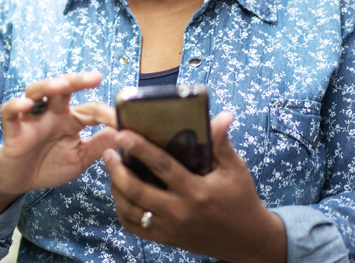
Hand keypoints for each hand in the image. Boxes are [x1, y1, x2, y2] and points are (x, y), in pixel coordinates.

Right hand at [0, 72, 119, 195]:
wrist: (20, 181)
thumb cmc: (49, 165)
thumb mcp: (81, 159)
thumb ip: (100, 145)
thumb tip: (127, 134)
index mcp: (71, 120)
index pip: (92, 109)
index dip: (109, 115)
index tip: (125, 122)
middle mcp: (52, 114)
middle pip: (63, 89)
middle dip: (78, 81)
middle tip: (95, 77)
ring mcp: (31, 120)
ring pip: (36, 92)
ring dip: (48, 86)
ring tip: (61, 85)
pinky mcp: (13, 131)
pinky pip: (9, 113)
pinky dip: (15, 106)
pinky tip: (25, 104)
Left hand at [102, 112, 286, 262]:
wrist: (247, 239)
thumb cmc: (241, 198)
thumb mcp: (235, 169)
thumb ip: (222, 143)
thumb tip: (222, 115)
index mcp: (197, 191)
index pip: (163, 166)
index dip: (141, 149)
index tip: (122, 134)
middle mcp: (180, 211)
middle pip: (137, 191)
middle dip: (116, 170)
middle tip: (108, 152)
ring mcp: (170, 228)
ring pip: (130, 210)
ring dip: (115, 188)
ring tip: (111, 170)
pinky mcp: (165, 239)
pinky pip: (134, 226)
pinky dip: (122, 209)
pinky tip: (120, 193)